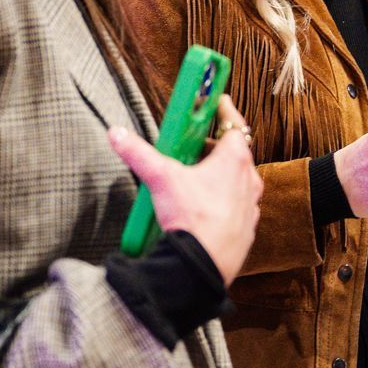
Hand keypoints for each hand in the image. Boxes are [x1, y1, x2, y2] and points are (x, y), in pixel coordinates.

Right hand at [108, 95, 261, 283]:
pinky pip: (236, 208)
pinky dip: (223, 203)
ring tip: (195, 181)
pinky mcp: (246, 229)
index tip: (219, 101)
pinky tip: (203, 210)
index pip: (234, 124)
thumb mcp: (160, 179)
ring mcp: (249, 206)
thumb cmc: (192, 218)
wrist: (202, 266)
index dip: (225, 110)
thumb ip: (139, 154)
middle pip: (234, 154)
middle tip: (194, 148)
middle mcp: (248, 180)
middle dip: (214, 148)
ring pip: (237, 182)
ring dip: (220, 178)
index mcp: (233, 161)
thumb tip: (118, 134)